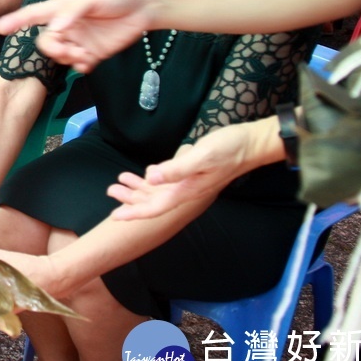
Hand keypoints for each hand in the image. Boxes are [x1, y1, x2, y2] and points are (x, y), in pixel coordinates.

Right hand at [0, 0, 152, 72]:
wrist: (144, 8)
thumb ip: (72, 11)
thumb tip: (56, 28)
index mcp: (61, 9)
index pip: (33, 15)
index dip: (15, 21)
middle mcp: (65, 25)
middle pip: (45, 42)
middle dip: (53, 49)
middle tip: (69, 50)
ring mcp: (78, 40)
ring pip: (59, 56)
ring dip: (67, 58)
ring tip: (84, 55)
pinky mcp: (92, 53)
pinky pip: (77, 64)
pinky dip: (79, 66)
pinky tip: (88, 62)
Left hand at [106, 120, 274, 220]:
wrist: (250, 144)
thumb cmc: (228, 149)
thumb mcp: (201, 157)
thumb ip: (176, 169)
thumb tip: (150, 177)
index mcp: (187, 191)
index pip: (156, 207)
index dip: (134, 212)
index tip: (115, 216)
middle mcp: (187, 191)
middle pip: (153, 201)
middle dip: (131, 200)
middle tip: (110, 192)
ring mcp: (189, 183)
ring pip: (158, 192)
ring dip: (137, 189)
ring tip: (117, 184)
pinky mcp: (191, 173)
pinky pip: (167, 182)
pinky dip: (152, 180)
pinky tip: (142, 175)